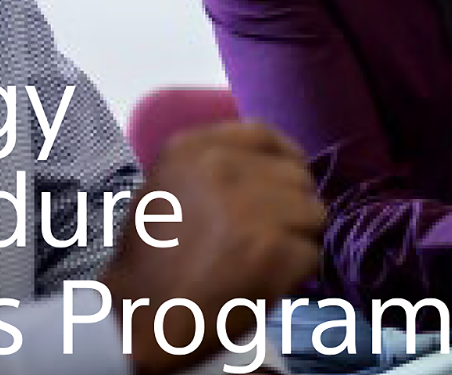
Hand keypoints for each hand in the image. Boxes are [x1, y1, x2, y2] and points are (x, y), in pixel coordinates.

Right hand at [100, 120, 324, 374]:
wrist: (139, 317)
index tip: (289, 180)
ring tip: (271, 260)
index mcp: (192, 148)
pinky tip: (270, 283)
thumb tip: (265, 167)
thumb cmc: (149, 257)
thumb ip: (209, 166)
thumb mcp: (165, 185)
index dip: (285, 158)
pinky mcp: (272, 250)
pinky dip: (298, 274)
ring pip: (312, 213)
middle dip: (294, 207)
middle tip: (277, 235)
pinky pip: (312, 254)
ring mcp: (250, 207)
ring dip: (299, 239)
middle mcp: (222, 167)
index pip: (263, 134)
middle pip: (296, 176)